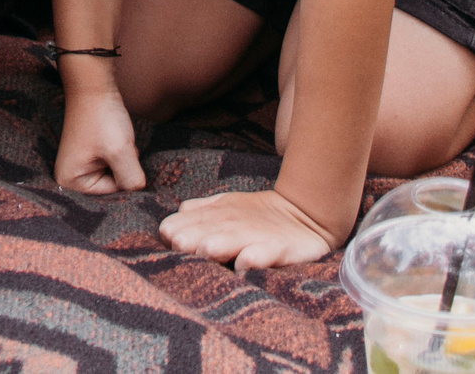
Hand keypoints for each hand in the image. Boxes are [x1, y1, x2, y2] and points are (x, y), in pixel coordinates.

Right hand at [56, 81, 148, 194]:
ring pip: (117, 174)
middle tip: (119, 146)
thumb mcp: (119, 151)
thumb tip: (141, 193)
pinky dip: (121, 152)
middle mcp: (70, 177)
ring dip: (125, 159)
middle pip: (112, 187)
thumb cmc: (101, 117)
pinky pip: (114, 163)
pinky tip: (117, 137)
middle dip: (125, 169)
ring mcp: (80, 164)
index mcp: (69, 182)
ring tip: (117, 139)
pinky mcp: (90, 154)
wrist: (93, 84)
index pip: (111, 196)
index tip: (122, 155)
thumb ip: (132, 179)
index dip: (125, 178)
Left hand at [161, 187, 337, 270]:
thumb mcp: (222, 208)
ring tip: (206, 253)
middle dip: (185, 245)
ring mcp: (251, 236)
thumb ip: (196, 213)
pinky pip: (260, 255)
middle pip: (193, 236)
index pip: (174, 226)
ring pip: (221, 242)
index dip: (170, 237)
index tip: (169, 247)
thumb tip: (170, 225)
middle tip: (181, 251)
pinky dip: (251, 260)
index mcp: (210, 215)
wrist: (304, 214)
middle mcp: (226, 224)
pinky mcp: (277, 248)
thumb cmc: (254, 216)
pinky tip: (245, 265)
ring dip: (212, 248)